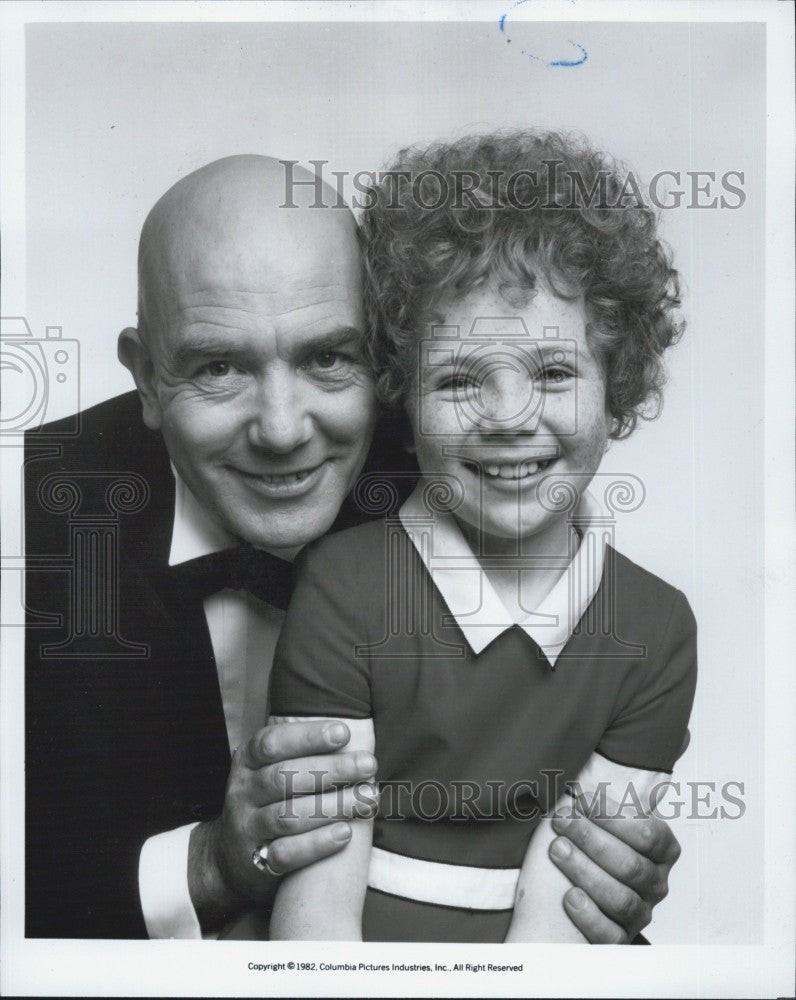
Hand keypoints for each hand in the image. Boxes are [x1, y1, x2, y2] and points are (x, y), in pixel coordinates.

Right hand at [188, 719, 378, 930]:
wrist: (228, 860)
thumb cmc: (267, 803)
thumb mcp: (271, 772)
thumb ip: (303, 756)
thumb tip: (357, 740)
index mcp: (247, 762)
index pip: (272, 743)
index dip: (307, 736)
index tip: (344, 732)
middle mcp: (243, 791)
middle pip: (285, 777)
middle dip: (332, 769)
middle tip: (369, 764)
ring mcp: (246, 827)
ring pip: (288, 816)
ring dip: (333, 806)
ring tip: (368, 799)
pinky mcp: (255, 862)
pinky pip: (285, 854)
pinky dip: (316, 844)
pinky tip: (345, 833)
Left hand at [548, 801, 680, 942]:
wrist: (570, 881)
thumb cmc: (589, 840)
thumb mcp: (601, 816)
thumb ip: (601, 800)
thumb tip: (584, 778)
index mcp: (662, 849)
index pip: (648, 833)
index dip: (612, 815)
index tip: (582, 798)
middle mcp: (656, 883)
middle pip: (630, 865)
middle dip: (591, 839)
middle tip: (562, 821)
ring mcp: (640, 912)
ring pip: (621, 899)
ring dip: (585, 871)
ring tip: (558, 849)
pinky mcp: (620, 938)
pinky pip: (610, 935)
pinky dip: (589, 916)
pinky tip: (569, 896)